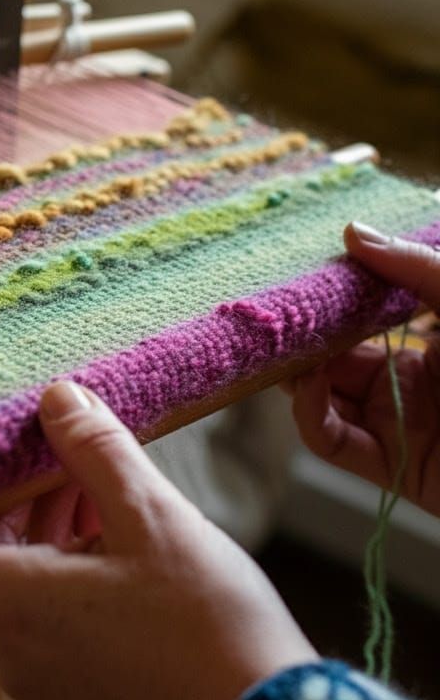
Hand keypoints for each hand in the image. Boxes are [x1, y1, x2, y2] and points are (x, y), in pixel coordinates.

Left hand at [0, 382, 315, 699]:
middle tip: (43, 461)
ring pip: (3, 589)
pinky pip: (38, 617)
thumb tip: (56, 398)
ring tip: (88, 486)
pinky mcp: (77, 686)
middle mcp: (10, 651)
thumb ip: (93, 451)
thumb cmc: (211, 629)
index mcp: (8, 608)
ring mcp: (42, 676)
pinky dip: (57, 568)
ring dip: (32, 532)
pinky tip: (112, 532)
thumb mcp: (152, 517)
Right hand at [289, 222, 439, 515]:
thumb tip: (353, 232)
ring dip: (295, 371)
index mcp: (430, 348)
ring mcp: (397, 427)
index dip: (326, 304)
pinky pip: (330, 441)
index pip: (360, 323)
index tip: (298, 279)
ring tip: (286, 345)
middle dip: (299, 338)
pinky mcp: (391, 467)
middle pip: (331, 359)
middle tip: (275, 314)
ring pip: (321, 398)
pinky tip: (310, 381)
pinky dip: (308, 411)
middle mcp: (408, 386)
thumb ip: (417, 269)